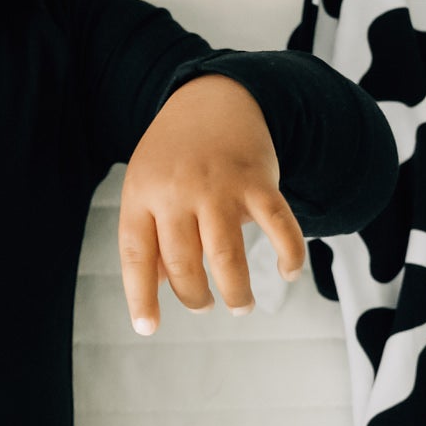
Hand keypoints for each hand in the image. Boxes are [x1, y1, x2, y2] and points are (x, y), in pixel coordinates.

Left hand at [119, 74, 305, 333]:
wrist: (215, 97)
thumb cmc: (176, 155)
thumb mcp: (148, 186)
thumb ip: (150, 235)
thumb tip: (153, 291)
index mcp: (142, 193)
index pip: (137, 255)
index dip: (141, 297)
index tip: (149, 328)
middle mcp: (178, 190)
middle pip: (183, 264)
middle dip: (195, 297)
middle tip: (204, 304)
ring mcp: (218, 184)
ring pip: (227, 256)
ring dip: (236, 291)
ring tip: (240, 305)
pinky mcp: (257, 180)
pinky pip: (278, 226)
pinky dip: (289, 255)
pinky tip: (288, 273)